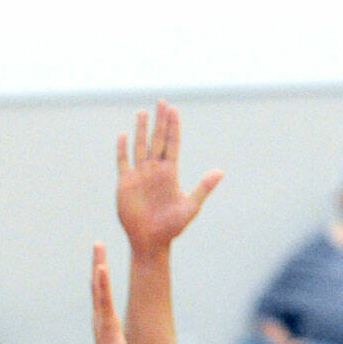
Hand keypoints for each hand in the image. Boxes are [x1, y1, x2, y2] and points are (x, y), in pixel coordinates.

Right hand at [89, 241, 135, 343]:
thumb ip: (117, 342)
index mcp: (102, 321)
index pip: (100, 294)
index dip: (99, 276)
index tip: (100, 260)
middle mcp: (99, 317)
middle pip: (96, 284)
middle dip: (97, 262)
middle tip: (98, 243)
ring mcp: (102, 319)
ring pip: (98, 287)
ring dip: (98, 264)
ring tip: (98, 246)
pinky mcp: (107, 324)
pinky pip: (104, 300)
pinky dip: (102, 283)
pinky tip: (102, 268)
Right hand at [116, 100, 221, 255]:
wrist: (150, 242)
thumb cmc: (171, 228)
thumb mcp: (190, 206)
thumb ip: (203, 187)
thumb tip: (220, 172)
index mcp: (170, 173)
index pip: (172, 144)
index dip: (173, 127)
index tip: (174, 110)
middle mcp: (154, 170)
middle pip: (157, 139)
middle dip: (159, 120)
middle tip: (161, 101)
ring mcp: (139, 175)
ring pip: (140, 146)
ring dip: (141, 129)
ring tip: (143, 112)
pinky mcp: (125, 183)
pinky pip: (123, 162)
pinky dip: (122, 149)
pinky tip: (123, 135)